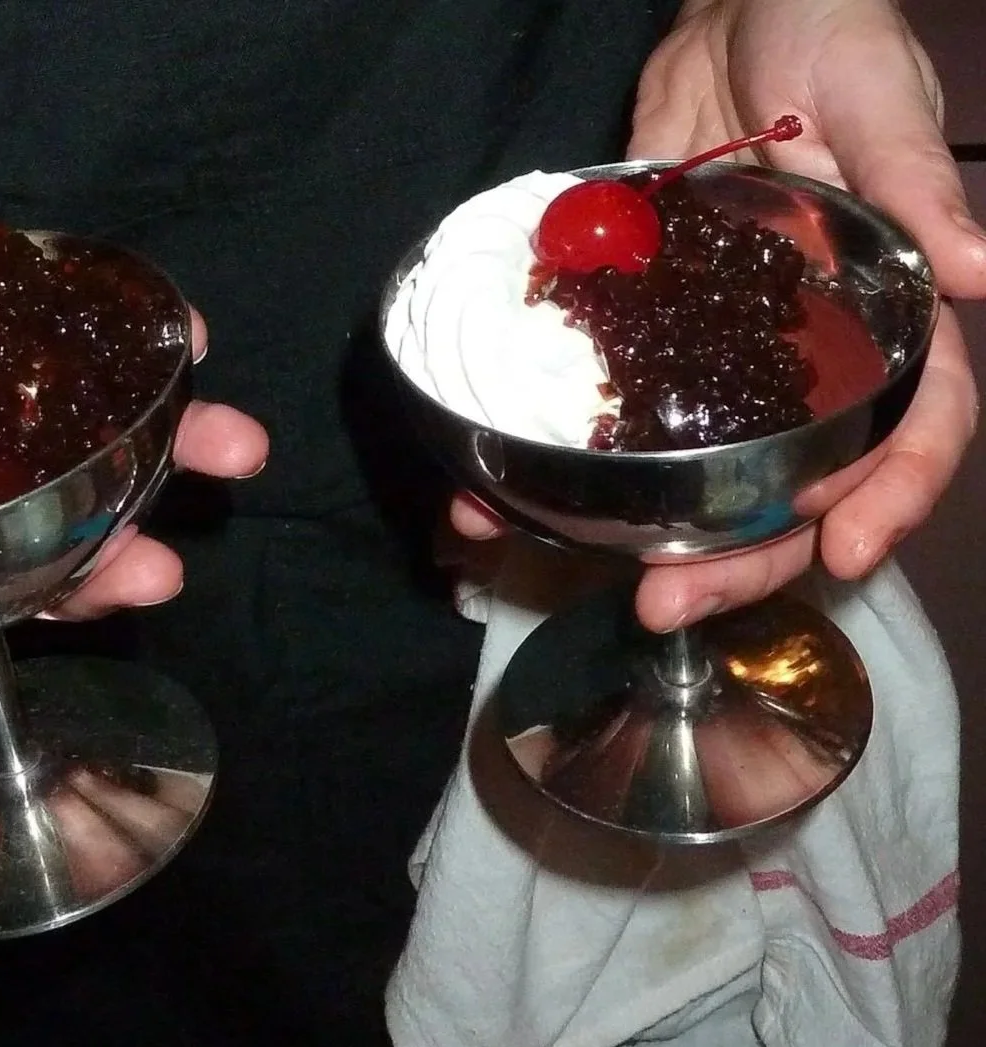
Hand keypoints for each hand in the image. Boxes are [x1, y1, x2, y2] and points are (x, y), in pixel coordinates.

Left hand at [452, 0, 981, 630]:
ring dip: (641, 537)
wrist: (729, 15)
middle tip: (669, 604)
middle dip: (740, 556)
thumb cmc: (833, 39)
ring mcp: (718, 356)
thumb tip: (980, 269)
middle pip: (790, 484)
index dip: (891, 495)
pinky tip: (493, 497)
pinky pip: (606, 411)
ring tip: (577, 576)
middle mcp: (804, 357)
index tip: (847, 554)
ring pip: (693, 472)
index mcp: (886, 316)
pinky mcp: (644, 335)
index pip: (915, 425)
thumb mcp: (878, 102)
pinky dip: (553, 460)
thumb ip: (915, 184)